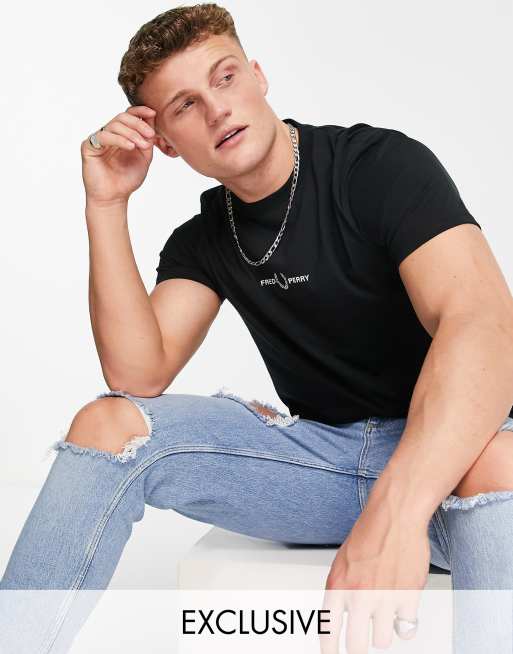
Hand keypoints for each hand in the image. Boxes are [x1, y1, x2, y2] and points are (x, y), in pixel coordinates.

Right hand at [80, 105, 157, 204]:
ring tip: (142, 145)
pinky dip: (119, 140)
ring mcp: (98, 139)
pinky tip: (130, 147)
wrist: (114, 197)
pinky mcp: (88, 146)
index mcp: (121, 135)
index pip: (128, 115)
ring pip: (114, 125)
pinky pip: (104, 136)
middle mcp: (109, 134)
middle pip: (122, 117)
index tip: (153, 113)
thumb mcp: (144, 157)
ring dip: (132, 133)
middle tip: (150, 135)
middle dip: (138, 124)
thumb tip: (153, 120)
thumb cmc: (127, 179)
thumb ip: (147, 140)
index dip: (140, 111)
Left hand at [320, 505, 430, 653]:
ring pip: (383, 641)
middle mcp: (359, 595)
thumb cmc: (369, 534)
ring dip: (384, 631)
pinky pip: (407, 629)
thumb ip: (342, 590)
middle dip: (359, 648)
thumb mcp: (343, 562)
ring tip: (384, 614)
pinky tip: (402, 609)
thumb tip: (342, 618)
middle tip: (362, 642)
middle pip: (357, 646)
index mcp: (338, 585)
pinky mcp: (408, 597)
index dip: (330, 650)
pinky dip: (405, 623)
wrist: (394, 516)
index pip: (328, 629)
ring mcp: (384, 598)